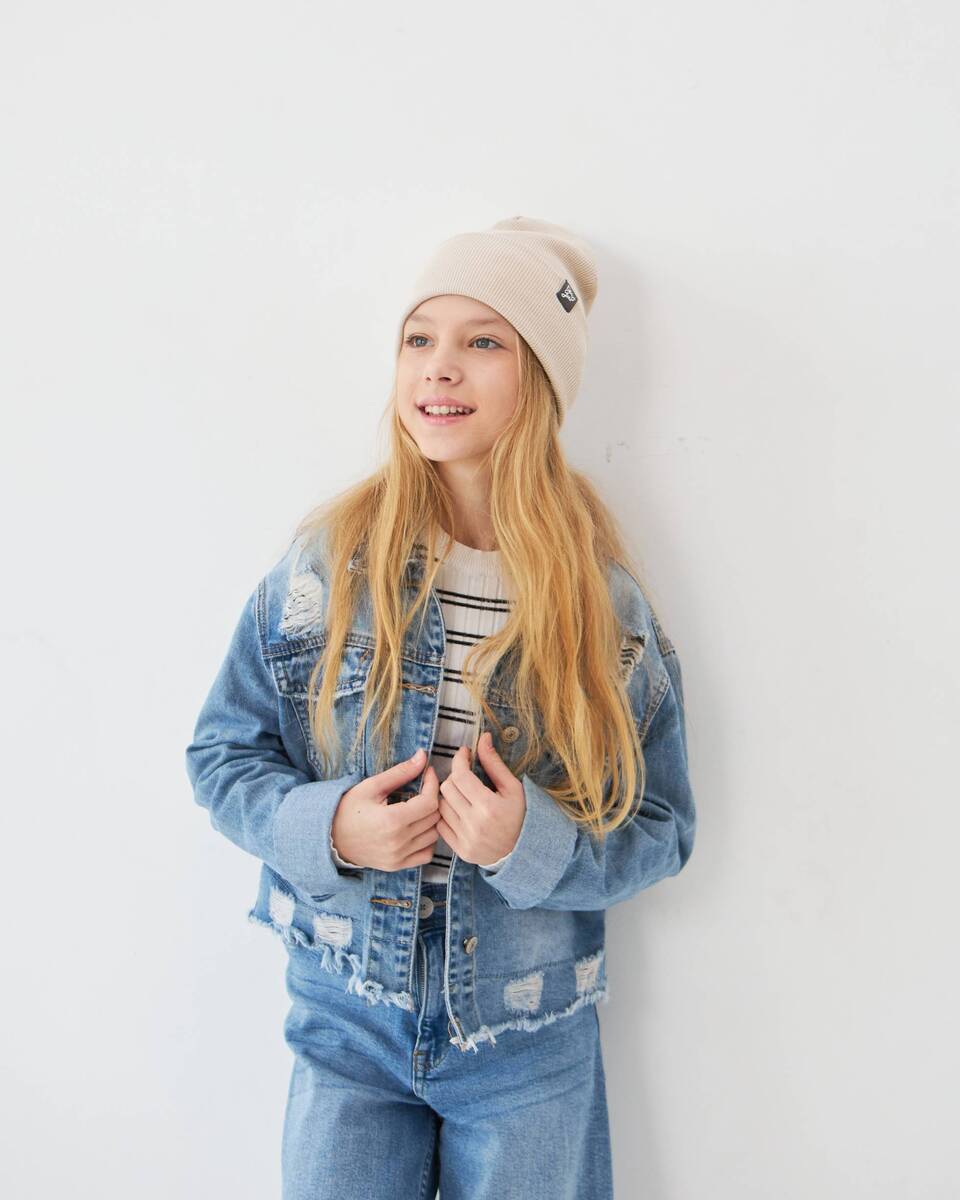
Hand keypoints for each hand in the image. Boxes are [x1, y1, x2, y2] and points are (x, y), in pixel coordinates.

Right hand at [331, 749, 441, 871]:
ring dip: (431, 819)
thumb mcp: (372, 786)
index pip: (430, 802)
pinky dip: (427, 840)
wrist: (331, 837)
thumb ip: (400, 772)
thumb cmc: (349, 808)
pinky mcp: (397, 865)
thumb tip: (422, 756)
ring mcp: (399, 857)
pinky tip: (416, 828)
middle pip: (434, 818)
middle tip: (423, 788)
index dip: (433, 784)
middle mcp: (398, 842)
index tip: (428, 773)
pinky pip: (426, 854)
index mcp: (392, 820)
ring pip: (434, 836)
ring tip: (419, 807)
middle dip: (432, 799)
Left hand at [437, 731, 525, 865]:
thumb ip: (494, 763)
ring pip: (440, 805)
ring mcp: (465, 839)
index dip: (459, 760)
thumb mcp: (512, 787)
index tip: (464, 754)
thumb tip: (482, 738)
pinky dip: (445, 814)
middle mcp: (474, 824)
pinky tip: (458, 810)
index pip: (461, 776)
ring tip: (462, 793)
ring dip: (448, 795)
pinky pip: (440, 824)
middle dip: (454, 776)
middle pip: (447, 788)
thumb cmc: (519, 815)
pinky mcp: (459, 850)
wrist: (522, 851)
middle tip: (465, 775)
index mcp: (489, 806)